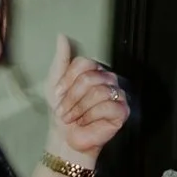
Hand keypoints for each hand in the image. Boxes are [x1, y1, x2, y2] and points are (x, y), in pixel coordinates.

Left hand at [47, 36, 129, 163]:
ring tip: (74, 118)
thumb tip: (62, 36)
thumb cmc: (62, 113)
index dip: (68, 81)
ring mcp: (117, 94)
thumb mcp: (54, 83)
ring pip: (98, 91)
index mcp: (94, 70)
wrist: (65, 139)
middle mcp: (108, 79)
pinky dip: (91, 116)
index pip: (83, 63)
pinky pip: (107, 105)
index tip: (59, 95)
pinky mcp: (122, 110)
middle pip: (89, 77)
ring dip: (79, 108)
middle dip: (72, 97)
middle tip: (65, 111)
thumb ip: (60, 59)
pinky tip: (87, 122)